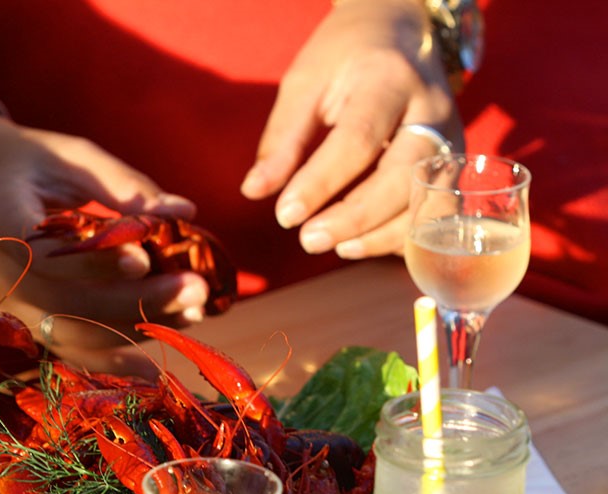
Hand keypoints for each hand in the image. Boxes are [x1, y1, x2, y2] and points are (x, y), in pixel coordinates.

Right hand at [0, 107, 209, 372]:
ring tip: (193, 313)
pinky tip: (153, 369)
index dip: (90, 263)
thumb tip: (185, 213)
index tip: (144, 259)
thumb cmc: (30, 162)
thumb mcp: (73, 157)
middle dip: (136, 301)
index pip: (39, 251)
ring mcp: (10, 305)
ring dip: (136, 329)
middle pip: (64, 302)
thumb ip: (123, 184)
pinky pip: (70, 350)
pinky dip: (112, 363)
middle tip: (195, 288)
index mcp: (1, 217)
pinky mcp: (26, 324)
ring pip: (72, 333)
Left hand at [241, 0, 461, 259]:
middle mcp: (431, 110)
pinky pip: (439, 213)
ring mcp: (450, 139)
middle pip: (402, 177)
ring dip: (382, 236)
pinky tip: (364, 243)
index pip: (358, 140)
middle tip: (308, 240)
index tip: (285, 215)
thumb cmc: (344, 58)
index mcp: (389, 79)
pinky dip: (403, 237)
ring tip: (337, 247)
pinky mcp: (453, 164)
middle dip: (354, 218)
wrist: (400, 31)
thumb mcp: (304, 83)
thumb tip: (255, 191)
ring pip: (429, 202)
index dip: (320, 184)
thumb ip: (283, 139)